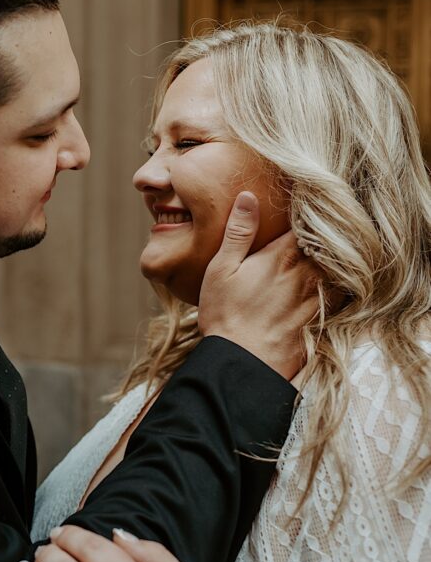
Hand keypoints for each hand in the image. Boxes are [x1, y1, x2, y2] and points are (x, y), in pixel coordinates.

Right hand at [199, 191, 320, 380]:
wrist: (241, 365)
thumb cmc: (225, 315)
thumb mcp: (221, 269)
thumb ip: (239, 232)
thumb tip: (249, 196)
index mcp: (281, 258)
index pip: (305, 225)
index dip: (307, 214)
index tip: (304, 207)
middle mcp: (304, 275)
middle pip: (326, 246)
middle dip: (324, 236)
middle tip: (320, 227)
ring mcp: (315, 299)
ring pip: (336, 270)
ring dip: (333, 260)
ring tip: (328, 253)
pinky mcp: (320, 321)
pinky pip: (340, 297)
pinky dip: (339, 287)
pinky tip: (332, 285)